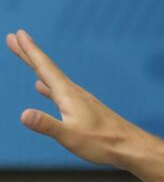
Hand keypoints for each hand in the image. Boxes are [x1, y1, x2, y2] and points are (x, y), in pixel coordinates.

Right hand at [6, 30, 143, 167]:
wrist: (131, 147)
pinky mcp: (85, 110)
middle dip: (29, 53)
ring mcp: (80, 101)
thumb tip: (24, 115)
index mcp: (68, 95)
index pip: (44, 68)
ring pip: (53, 80)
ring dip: (38, 68)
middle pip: (47, 69)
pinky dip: (48, 86)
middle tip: (14, 37)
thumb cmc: (103, 143)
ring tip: (28, 59)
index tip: (18, 34)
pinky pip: (60, 92)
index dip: (29, 51)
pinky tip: (43, 89)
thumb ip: (46, 125)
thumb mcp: (70, 136)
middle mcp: (74, 93)